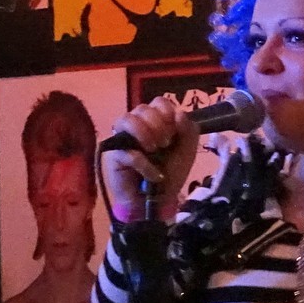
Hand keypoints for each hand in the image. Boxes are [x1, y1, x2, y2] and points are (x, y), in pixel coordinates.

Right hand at [99, 96, 199, 221]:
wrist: (158, 200)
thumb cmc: (170, 173)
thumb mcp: (187, 152)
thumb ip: (188, 131)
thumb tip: (179, 113)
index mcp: (157, 122)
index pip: (159, 102)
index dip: (168, 113)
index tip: (175, 132)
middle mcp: (138, 126)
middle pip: (142, 108)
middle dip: (159, 125)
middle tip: (166, 144)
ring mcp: (124, 139)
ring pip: (126, 119)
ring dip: (145, 133)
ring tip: (155, 150)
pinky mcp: (115, 156)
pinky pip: (126, 151)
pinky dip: (144, 163)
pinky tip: (154, 174)